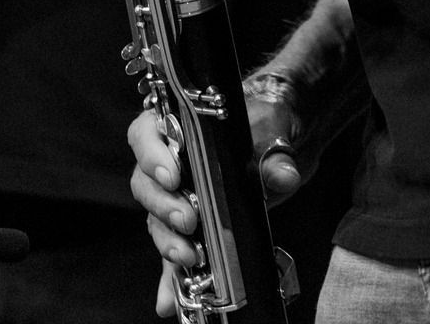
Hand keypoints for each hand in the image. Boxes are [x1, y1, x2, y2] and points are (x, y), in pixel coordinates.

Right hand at [128, 83, 306, 318]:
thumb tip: (284, 176)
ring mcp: (175, 200)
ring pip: (155, 222)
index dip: (151, 155)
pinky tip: (169, 303)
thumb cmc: (265, 126)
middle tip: (189, 221)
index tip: (172, 176)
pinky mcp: (189, 232)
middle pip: (145, 184)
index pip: (145, 134)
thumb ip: (274, 155)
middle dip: (164, 206)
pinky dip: (169, 281)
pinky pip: (171, 256)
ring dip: (168, 242)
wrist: (277, 146)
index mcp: (177, 128)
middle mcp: (168, 163)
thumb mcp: (273, 131)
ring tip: (191, 257)